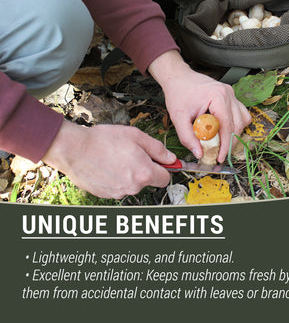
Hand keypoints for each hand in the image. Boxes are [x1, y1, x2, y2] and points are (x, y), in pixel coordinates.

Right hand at [43, 120, 175, 198]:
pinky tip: (106, 166)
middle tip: (131, 153)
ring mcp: (119, 193)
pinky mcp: (106, 195)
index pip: (165, 178)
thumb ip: (158, 149)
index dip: (163, 168)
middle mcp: (133, 187)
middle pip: (147, 180)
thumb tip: (171, 159)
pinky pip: (118, 187)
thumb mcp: (136, 136)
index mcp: (145, 173)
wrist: (74, 149)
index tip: (158, 161)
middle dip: (144, 169)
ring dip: (128, 173)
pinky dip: (115, 178)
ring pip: (132, 183)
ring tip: (114, 158)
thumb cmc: (104, 140)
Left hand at [149, 50, 250, 162]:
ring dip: (235, 133)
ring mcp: (231, 93)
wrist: (178, 78)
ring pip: (243, 119)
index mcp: (218, 97)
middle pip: (238, 124)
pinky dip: (235, 124)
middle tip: (220, 154)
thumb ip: (188, 138)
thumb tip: (199, 154)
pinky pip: (240, 113)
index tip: (220, 158)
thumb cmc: (178, 94)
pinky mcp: (230, 95)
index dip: (225, 145)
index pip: (228, 126)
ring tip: (222, 143)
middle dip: (231, 142)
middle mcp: (228, 94)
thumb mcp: (179, 118)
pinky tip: (224, 130)